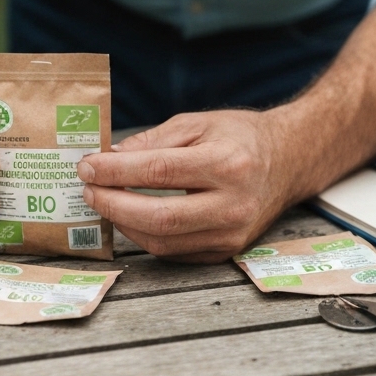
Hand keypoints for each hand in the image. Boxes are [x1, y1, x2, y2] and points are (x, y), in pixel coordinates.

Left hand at [76, 109, 296, 262]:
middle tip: (87, 189)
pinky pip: (174, 252)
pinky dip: (144, 236)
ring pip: (162, 241)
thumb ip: (153, 140)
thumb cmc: (239, 137)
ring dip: (123, 223)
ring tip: (103, 201)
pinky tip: (128, 217)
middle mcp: (233, 205)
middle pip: (158, 217)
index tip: (87, 166)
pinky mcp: (226, 252)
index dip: (116, 171)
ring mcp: (232, 235)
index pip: (159, 172)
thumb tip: (109, 157)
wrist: (288, 162)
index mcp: (228, 164)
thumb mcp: (197, 123)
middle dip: (112, 204)